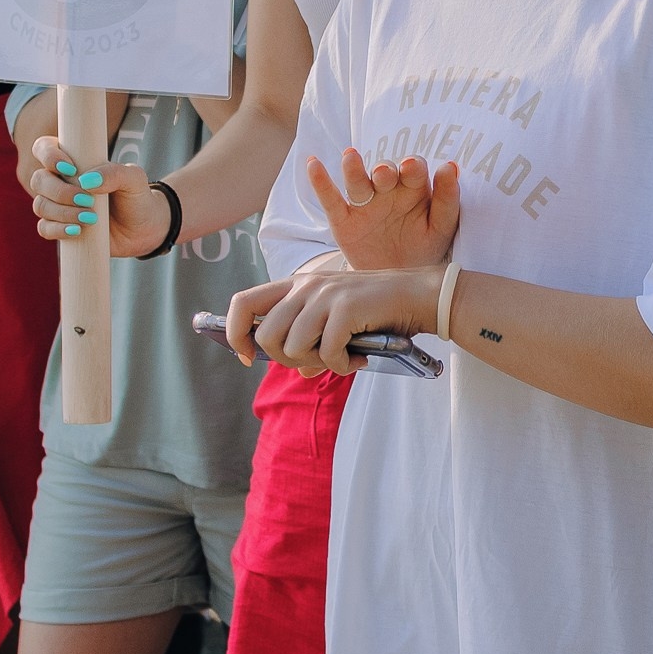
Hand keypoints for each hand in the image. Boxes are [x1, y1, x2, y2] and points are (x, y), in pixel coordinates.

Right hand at [26, 135, 176, 257]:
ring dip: (62, 212)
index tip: (70, 168)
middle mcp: (61, 181)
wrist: (143, 229)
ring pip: (40, 205)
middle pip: (39, 179)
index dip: (48, 155)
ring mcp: (58, 205)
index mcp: (74, 160)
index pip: (44, 147)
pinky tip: (77, 231)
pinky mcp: (59, 227)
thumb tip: (87, 180)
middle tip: (88, 201)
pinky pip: (44, 228)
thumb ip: (115, 173)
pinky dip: (57, 230)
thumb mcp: (134, 179)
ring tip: (90, 219)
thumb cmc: (136, 195)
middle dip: (60, 192)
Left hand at [223, 263, 441, 376]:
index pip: (242, 302)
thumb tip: (298, 369)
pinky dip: (341, 366)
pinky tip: (358, 359)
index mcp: (297, 284)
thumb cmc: (376, 310)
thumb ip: (311, 340)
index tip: (247, 356)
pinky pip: (326, 353)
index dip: (235, 332)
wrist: (417, 295)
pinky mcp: (346, 309)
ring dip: (317, 363)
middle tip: (315, 361)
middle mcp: (306, 286)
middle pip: (265, 335)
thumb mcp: (335, 320)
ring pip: (292, 347)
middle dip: (285, 359)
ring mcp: (325, 296)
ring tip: (342, 358)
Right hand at [308, 149, 459, 269]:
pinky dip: (320, 182)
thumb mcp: (440, 228)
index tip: (412, 168)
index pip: (414, 170)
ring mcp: (364, 204)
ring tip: (350, 157)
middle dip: (384, 171)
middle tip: (384, 174)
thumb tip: (450, 166)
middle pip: (384, 172)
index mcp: (414, 189)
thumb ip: (447, 200)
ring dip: (353, 169)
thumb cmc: (424, 249)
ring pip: (357, 182)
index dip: (412, 167)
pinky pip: (331, 199)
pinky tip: (313, 164)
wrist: (399, 282)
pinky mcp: (343, 221)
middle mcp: (388, 191)